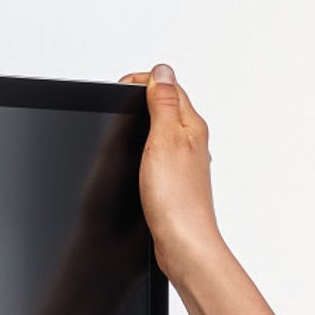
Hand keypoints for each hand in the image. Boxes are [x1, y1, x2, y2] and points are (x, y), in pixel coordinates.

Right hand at [117, 64, 226, 285]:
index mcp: (192, 125)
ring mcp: (185, 162)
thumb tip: (162, 71)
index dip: (143, 81)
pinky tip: (137, 159)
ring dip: (145, 124)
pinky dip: (147, 149)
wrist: (183, 243)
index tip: (121, 89)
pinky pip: (161, 154)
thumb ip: (163, 103)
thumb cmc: (176, 199)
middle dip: (143, 99)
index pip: (169, 86)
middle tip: (121, 105)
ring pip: (164, 130)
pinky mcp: (176, 181)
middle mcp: (193, 141)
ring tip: (127, 128)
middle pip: (168, 105)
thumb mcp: (164, 139)